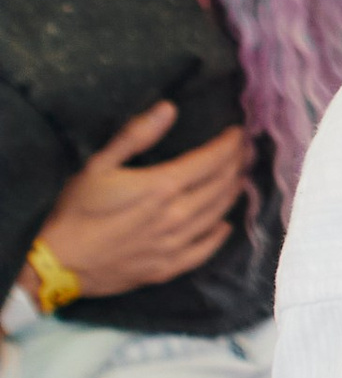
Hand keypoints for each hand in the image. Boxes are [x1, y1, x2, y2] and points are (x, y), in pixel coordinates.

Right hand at [39, 108, 247, 296]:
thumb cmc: (74, 210)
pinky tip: (224, 225)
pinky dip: (219, 235)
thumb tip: (169, 108)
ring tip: (241, 178)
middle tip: (246, 152)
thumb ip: (136, 136)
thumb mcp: (97, 164)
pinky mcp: (167, 269)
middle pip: (220, 186)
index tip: (239, 133)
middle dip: (237, 165)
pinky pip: (204, 251)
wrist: (57, 263)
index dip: (229, 145)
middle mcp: (177, 216)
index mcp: (162, 187)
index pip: (211, 161)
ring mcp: (174, 245)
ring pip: (217, 215)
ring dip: (233, 194)